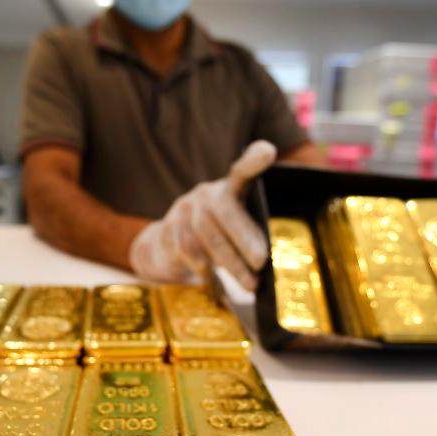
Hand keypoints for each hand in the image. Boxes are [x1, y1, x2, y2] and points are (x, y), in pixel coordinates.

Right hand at [129, 141, 275, 290]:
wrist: (167, 247)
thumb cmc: (216, 238)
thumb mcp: (236, 228)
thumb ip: (252, 233)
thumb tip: (270, 262)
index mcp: (230, 189)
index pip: (243, 170)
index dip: (254, 160)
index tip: (267, 151)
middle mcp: (207, 194)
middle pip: (227, 212)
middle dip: (245, 239)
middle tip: (261, 262)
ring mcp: (186, 209)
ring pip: (209, 238)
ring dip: (232, 264)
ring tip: (250, 284)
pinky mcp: (169, 229)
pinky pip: (190, 252)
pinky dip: (207, 271)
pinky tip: (217, 282)